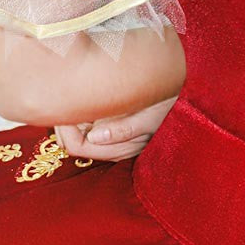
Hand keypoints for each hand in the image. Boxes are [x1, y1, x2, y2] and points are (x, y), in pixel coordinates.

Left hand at [54, 96, 176, 162]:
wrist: (180, 96)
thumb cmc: (167, 106)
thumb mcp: (149, 117)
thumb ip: (124, 129)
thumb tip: (95, 137)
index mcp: (120, 149)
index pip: (77, 146)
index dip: (66, 127)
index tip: (65, 105)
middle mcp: (111, 149)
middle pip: (71, 142)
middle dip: (65, 122)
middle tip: (64, 95)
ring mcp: (109, 139)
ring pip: (75, 133)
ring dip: (71, 117)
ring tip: (74, 94)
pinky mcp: (109, 128)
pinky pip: (83, 125)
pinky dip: (78, 113)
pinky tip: (83, 97)